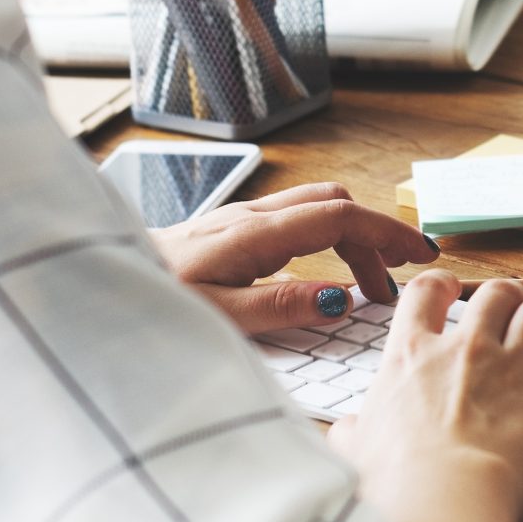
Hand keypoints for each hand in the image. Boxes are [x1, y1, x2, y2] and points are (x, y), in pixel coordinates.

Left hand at [147, 181, 435, 334]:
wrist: (101, 282)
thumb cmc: (153, 302)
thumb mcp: (218, 317)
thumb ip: (280, 307)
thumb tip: (340, 299)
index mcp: (254, 234)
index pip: (340, 216)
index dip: (386, 232)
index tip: (420, 256)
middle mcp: (251, 217)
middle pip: (335, 205)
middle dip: (376, 236)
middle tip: (396, 282)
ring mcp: (239, 219)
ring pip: (315, 208)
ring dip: (352, 237)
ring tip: (367, 287)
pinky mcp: (229, 230)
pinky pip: (294, 220)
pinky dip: (325, 239)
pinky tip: (322, 275)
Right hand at [333, 273, 522, 521]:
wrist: (439, 504)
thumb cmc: (393, 484)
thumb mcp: (356, 453)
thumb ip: (353, 434)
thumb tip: (343, 434)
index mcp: (412, 357)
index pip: (426, 294)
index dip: (442, 286)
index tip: (451, 290)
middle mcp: (466, 351)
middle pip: (494, 294)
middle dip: (507, 295)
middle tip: (513, 309)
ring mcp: (516, 373)